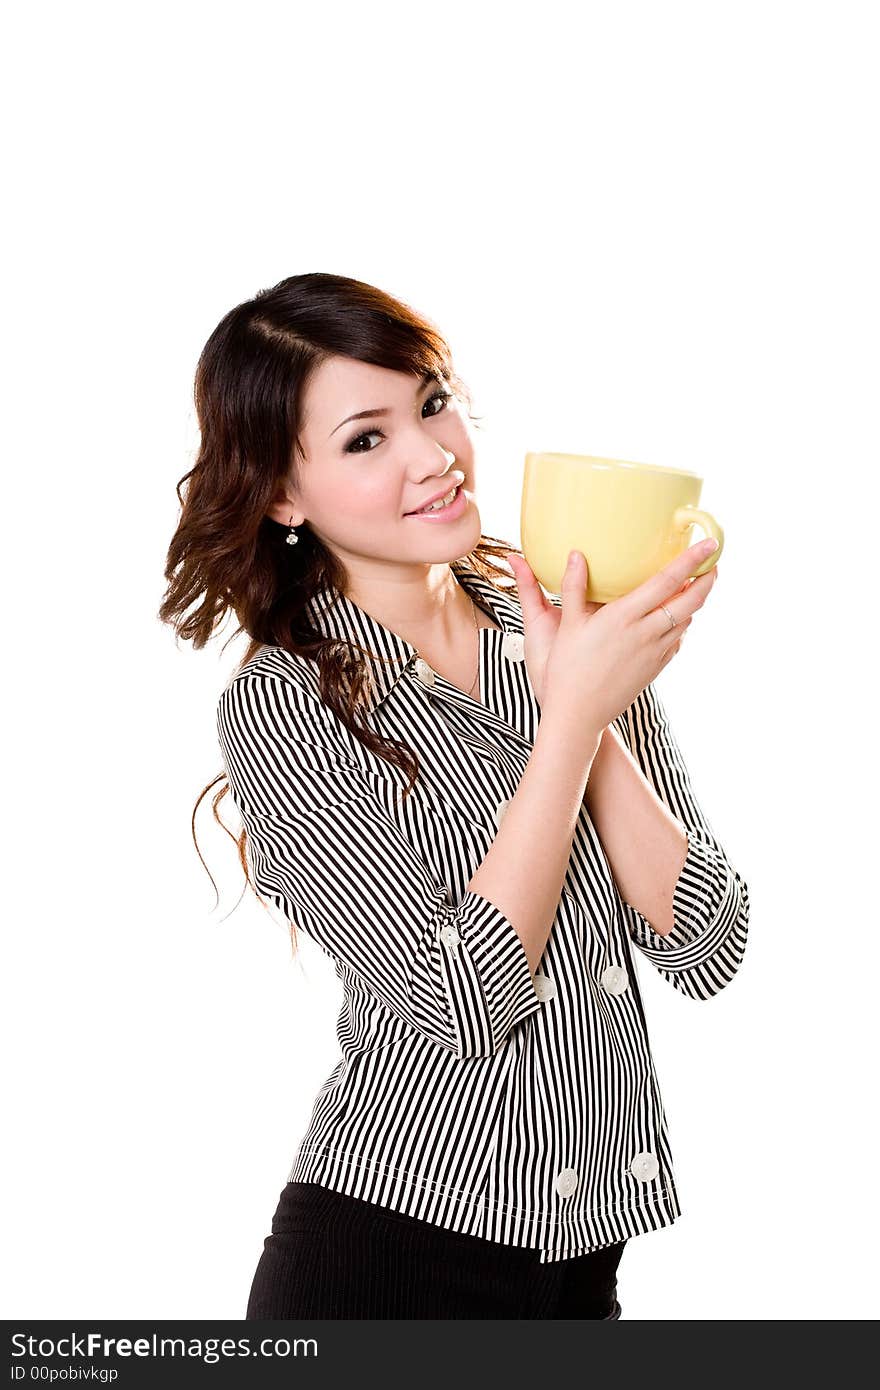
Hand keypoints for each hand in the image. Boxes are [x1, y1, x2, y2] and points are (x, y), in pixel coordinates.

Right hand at [517, 538, 719, 730]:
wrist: (578, 714)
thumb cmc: (567, 670)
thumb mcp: (567, 625)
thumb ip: (574, 587)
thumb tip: (576, 555)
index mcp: (624, 617)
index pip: (668, 581)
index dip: (691, 560)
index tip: (709, 544)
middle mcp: (646, 633)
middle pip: (690, 601)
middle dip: (706, 579)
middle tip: (711, 562)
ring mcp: (654, 653)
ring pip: (687, 620)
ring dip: (695, 601)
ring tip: (694, 585)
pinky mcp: (656, 668)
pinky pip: (677, 639)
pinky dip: (682, 624)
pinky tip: (674, 618)